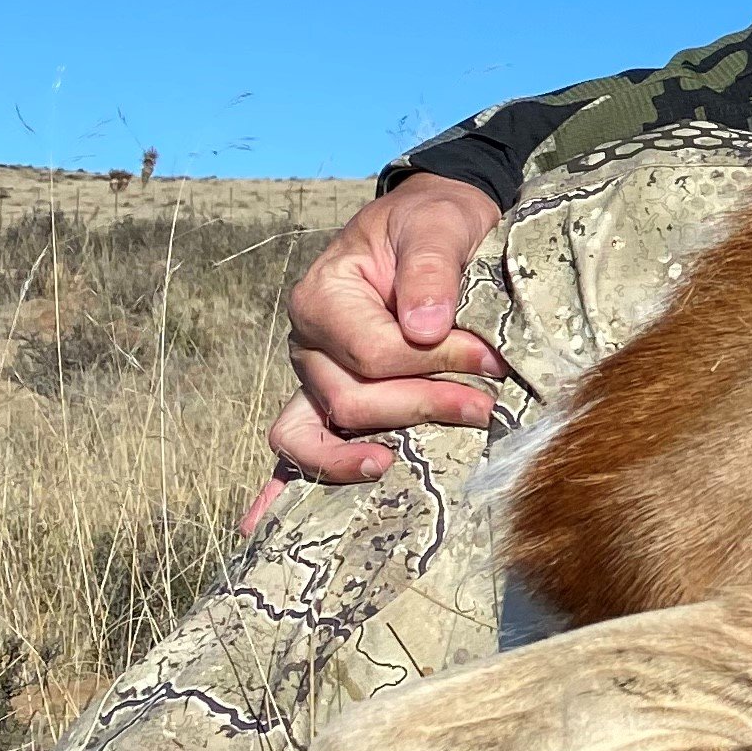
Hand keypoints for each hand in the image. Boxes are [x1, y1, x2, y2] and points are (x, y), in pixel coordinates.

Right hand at [266, 175, 510, 487]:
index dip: (437, 362)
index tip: (492, 359)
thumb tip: (426, 327)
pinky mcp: (328, 398)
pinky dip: (280, 487)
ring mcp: (313, 377)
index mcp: (323, 298)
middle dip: (422, 407)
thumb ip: (431, 270)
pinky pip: (296, 446)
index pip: (375, 354)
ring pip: (317, 433)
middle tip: (486, 407)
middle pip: (351, 401)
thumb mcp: (437, 225)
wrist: (429, 224)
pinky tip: (259, 528)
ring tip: (395, 467)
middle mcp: (308, 345)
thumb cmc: (432, 222)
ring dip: (357, 457)